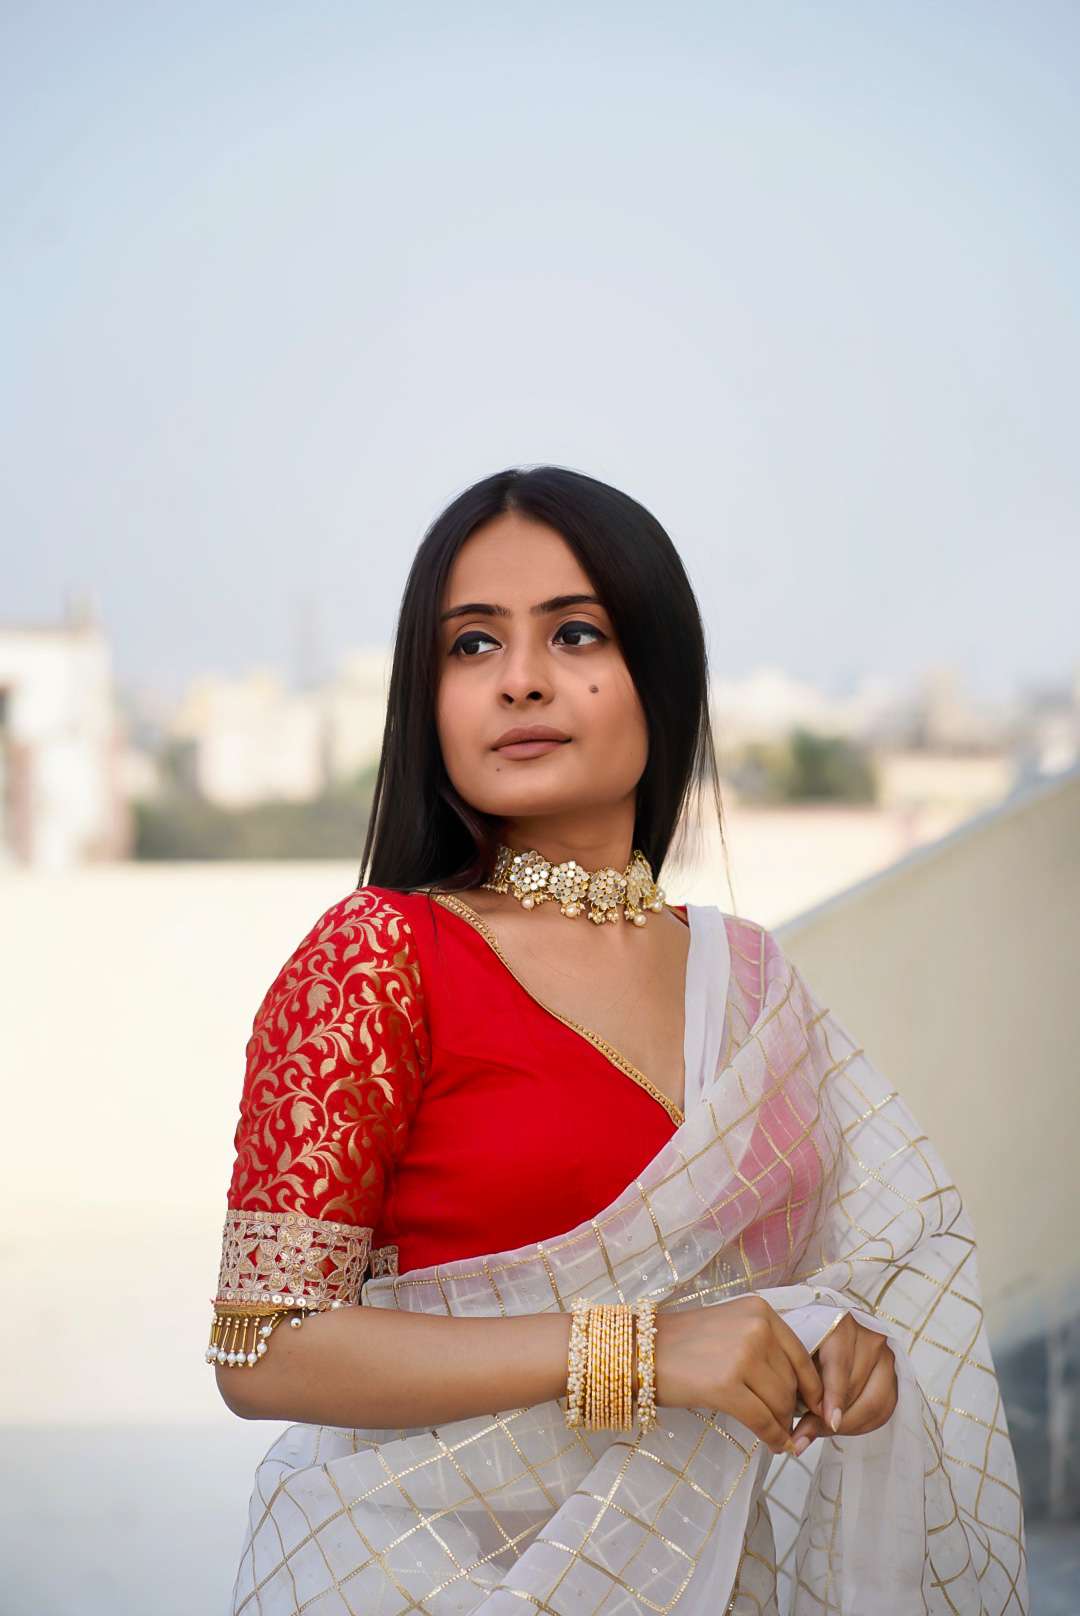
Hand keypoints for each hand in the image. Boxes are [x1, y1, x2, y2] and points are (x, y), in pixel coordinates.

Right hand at [654, 1296, 825, 1456]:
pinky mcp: (726, 1386)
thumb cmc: (683, 1342)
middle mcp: (757, 1328)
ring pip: (780, 1403)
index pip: (801, 1355)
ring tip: (777, 1435)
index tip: (817, 1407)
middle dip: (792, 1410)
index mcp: (760, 1311)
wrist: (642, 1350)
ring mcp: (742, 1356)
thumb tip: (796, 1388)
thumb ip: (764, 1346)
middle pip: (792, 1382)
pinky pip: (763, 1420)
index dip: (813, 1387)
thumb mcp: (730, 1327)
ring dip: (782, 1425)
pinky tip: (773, 1445)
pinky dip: (773, 1437)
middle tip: (787, 1426)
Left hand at [790, 1313, 896, 1453]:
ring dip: (848, 1424)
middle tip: (806, 1435)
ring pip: (874, 1402)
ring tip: (822, 1432)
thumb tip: (795, 1436)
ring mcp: (886, 1356)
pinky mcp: (895, 1375)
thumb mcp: (798, 1354)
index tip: (828, 1422)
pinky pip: (885, 1409)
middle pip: (857, 1388)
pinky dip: (864, 1424)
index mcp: (841, 1324)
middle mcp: (869, 1337)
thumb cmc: (809, 1341)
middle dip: (832, 1418)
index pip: (840, 1365)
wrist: (828, 1330)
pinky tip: (843, 1428)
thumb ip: (798, 1384)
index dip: (834, 1397)